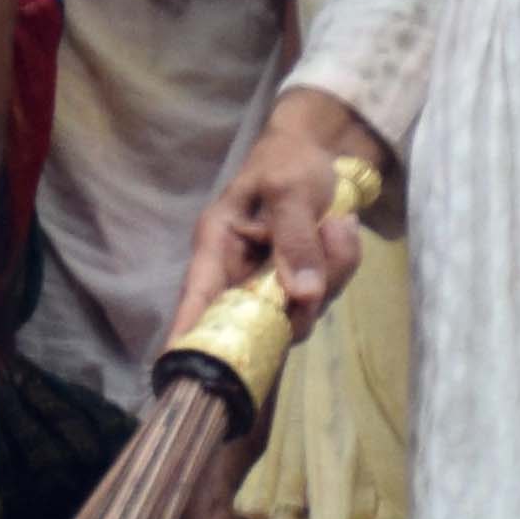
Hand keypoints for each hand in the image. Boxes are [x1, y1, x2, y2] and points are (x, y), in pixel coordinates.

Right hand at [181, 94, 392, 332]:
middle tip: (325, 260)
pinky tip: (343, 226)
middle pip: (261, 317)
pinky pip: (326, 292)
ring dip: (331, 272)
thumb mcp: (288, 189)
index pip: (198, 297)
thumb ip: (293, 238)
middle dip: (300, 301)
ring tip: (338, 223)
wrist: (323, 148)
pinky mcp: (303, 282)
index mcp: (219, 246)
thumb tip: (303, 296)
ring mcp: (273, 282)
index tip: (176, 370)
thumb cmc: (287, 160)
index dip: (190, 334)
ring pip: (302, 309)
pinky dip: (343, 262)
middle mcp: (241, 273)